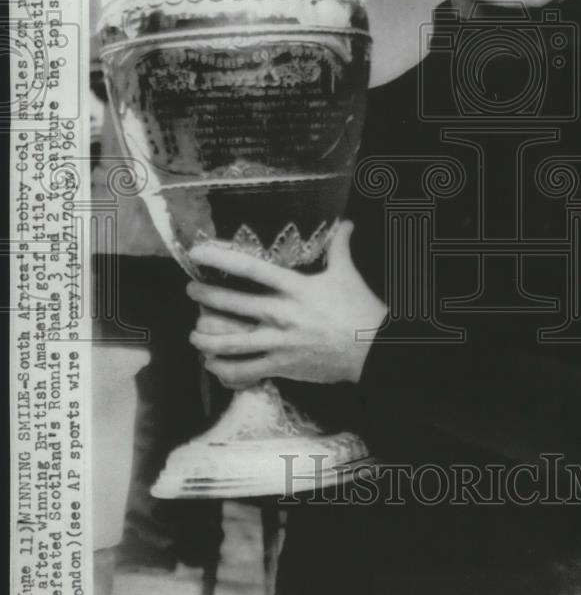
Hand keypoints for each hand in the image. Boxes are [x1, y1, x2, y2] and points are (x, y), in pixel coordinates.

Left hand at [186, 222, 386, 389]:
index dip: (222, 259)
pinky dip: (226, 370)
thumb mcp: (347, 274)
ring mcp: (280, 343)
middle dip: (206, 297)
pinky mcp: (283, 366)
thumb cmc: (360, 310)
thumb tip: (346, 223)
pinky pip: (247, 371)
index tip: (199, 253)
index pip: (252, 270)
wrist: (375, 350)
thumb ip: (340, 247)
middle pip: (234, 305)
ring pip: (233, 343)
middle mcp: (282, 315)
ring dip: (207, 340)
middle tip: (191, 290)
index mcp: (295, 288)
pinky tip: (213, 365)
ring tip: (193, 335)